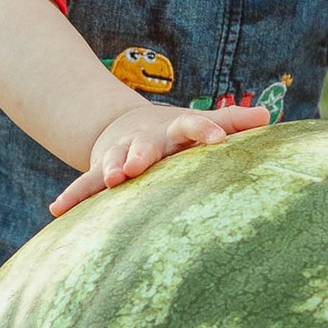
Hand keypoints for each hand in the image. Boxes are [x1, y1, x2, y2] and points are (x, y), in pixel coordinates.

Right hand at [48, 98, 271, 214]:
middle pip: (146, 145)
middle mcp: (147, 140)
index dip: (207, 129)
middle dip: (142, 153)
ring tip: (113, 180)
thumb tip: (271, 116)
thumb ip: (233, 122)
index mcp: (175, 130)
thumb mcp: (201, 125)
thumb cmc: (177, 134)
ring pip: (114, 160)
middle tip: (139, 165)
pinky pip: (87, 183)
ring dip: (112, 169)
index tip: (218, 140)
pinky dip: (73, 196)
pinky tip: (57, 211)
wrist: (128, 125)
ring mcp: (122, 154)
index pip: (194, 125)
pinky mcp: (103, 170)